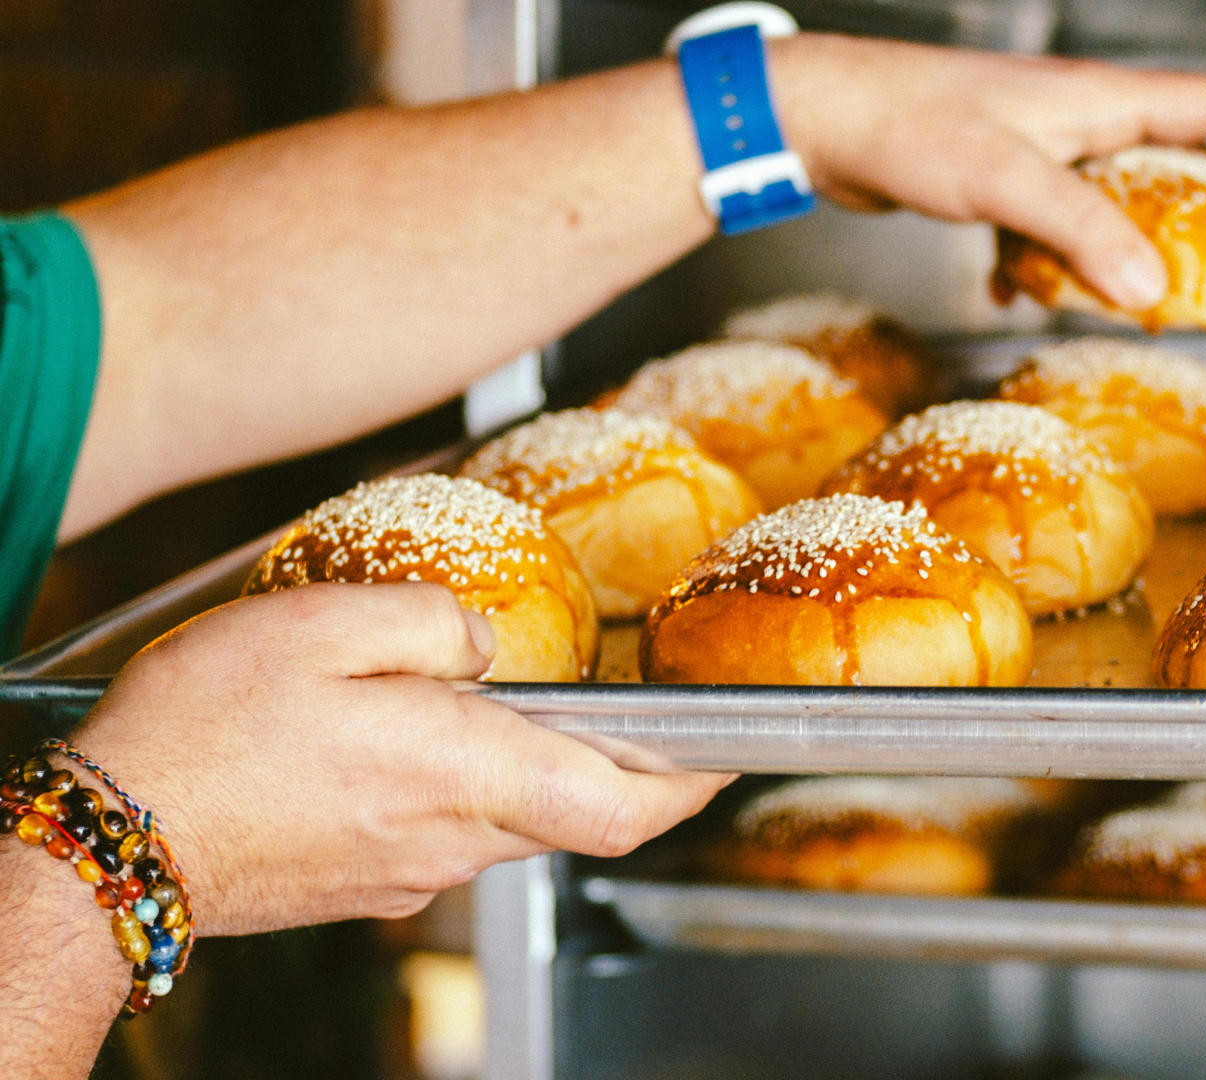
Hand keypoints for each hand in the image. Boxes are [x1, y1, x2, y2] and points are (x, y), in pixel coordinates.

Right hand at [65, 583, 731, 935]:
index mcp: (463, 772)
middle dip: (620, 770)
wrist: (112, 839)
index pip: (623, 806)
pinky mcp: (372, 883)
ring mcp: (413, 873)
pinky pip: (453, 833)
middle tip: (635, 715)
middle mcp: (453, 839)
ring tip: (502, 707)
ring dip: (534, 772)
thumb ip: (429, 622)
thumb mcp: (321, 623)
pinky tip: (419, 743)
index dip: (690, 783)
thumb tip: (480, 642)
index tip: (724, 751)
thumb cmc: (204, 732)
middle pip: (579, 816)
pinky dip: (468, 789)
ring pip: (515, 823)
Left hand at [769, 35, 1205, 310]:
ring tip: (1099, 294)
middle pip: (1168, 160)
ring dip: (1105, 252)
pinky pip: (1041, 226)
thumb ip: (1083, 232)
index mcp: (1097, 100)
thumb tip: (1151, 293)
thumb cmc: (908, 125)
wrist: (821, 117)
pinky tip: (1011, 291)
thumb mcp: (1007, 180)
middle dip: (1195, 219)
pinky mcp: (990, 175)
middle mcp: (1073, 116)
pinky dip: (1038, 262)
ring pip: (1100, 203)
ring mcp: (1031, 145)